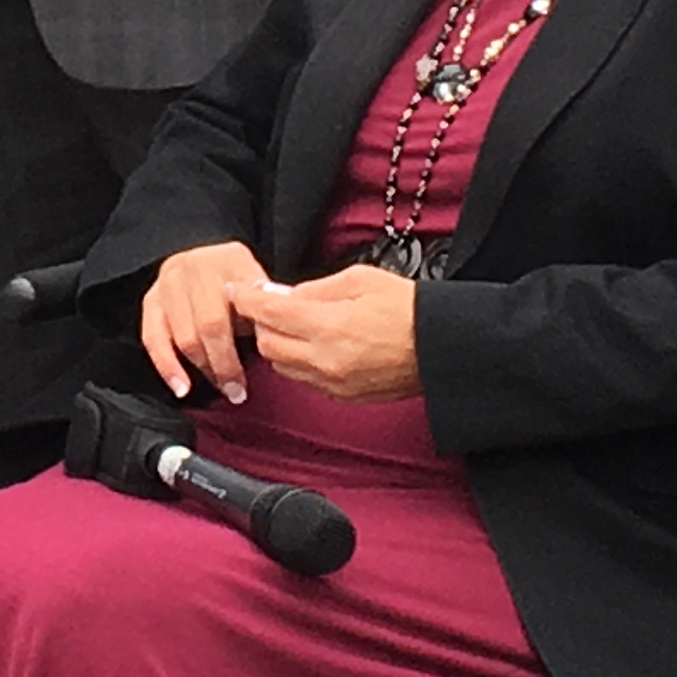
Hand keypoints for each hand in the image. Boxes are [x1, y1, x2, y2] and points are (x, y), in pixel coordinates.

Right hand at [141, 242, 264, 404]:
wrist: (207, 263)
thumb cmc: (240, 285)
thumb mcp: (261, 285)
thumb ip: (267, 308)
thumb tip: (274, 337)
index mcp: (231, 259)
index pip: (244, 303)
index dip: (255, 338)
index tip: (266, 364)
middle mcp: (195, 265)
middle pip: (210, 325)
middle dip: (225, 364)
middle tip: (238, 390)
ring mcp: (169, 282)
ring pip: (184, 337)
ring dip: (204, 369)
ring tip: (222, 388)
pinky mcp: (151, 300)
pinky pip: (153, 339)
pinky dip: (167, 367)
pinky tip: (181, 388)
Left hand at [231, 262, 421, 400]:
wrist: (441, 347)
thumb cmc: (407, 308)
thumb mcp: (360, 279)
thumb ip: (316, 288)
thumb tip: (285, 295)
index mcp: (329, 326)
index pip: (270, 312)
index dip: (247, 299)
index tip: (235, 291)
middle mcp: (325, 359)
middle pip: (268, 344)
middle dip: (263, 323)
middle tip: (271, 305)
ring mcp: (333, 383)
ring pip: (282, 365)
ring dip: (279, 344)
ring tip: (295, 324)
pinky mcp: (343, 396)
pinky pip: (304, 379)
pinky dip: (299, 362)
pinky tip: (314, 345)